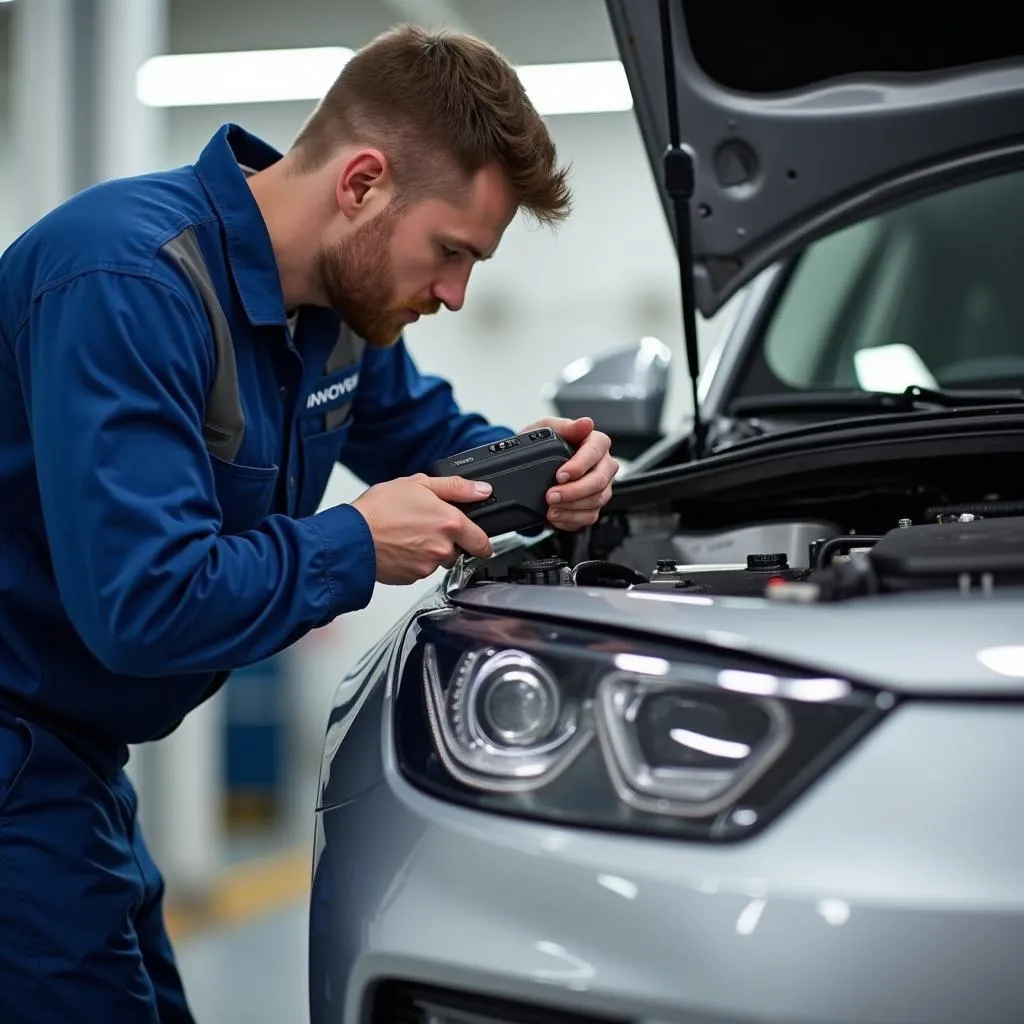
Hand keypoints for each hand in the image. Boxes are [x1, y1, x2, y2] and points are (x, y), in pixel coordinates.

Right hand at [351, 474, 493, 584]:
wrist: (351, 537)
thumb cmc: (379, 510)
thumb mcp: (419, 484)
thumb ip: (456, 487)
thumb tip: (481, 490)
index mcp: (450, 523)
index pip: (482, 542)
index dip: (482, 541)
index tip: (480, 541)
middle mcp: (443, 548)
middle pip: (459, 551)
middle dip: (449, 541)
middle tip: (426, 526)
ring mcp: (428, 566)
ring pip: (438, 560)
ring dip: (429, 551)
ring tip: (408, 534)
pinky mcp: (412, 578)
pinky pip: (420, 570)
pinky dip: (413, 560)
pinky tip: (400, 546)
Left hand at [520, 416, 618, 530]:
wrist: (532, 468)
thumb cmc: (542, 445)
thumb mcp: (546, 428)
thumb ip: (565, 426)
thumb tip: (585, 423)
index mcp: (596, 443)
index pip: (596, 452)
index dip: (579, 465)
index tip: (560, 475)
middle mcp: (604, 465)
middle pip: (599, 481)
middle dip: (574, 491)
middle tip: (551, 496)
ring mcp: (601, 487)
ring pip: (596, 501)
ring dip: (571, 507)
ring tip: (550, 508)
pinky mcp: (594, 505)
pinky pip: (589, 516)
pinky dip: (570, 519)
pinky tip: (555, 515)